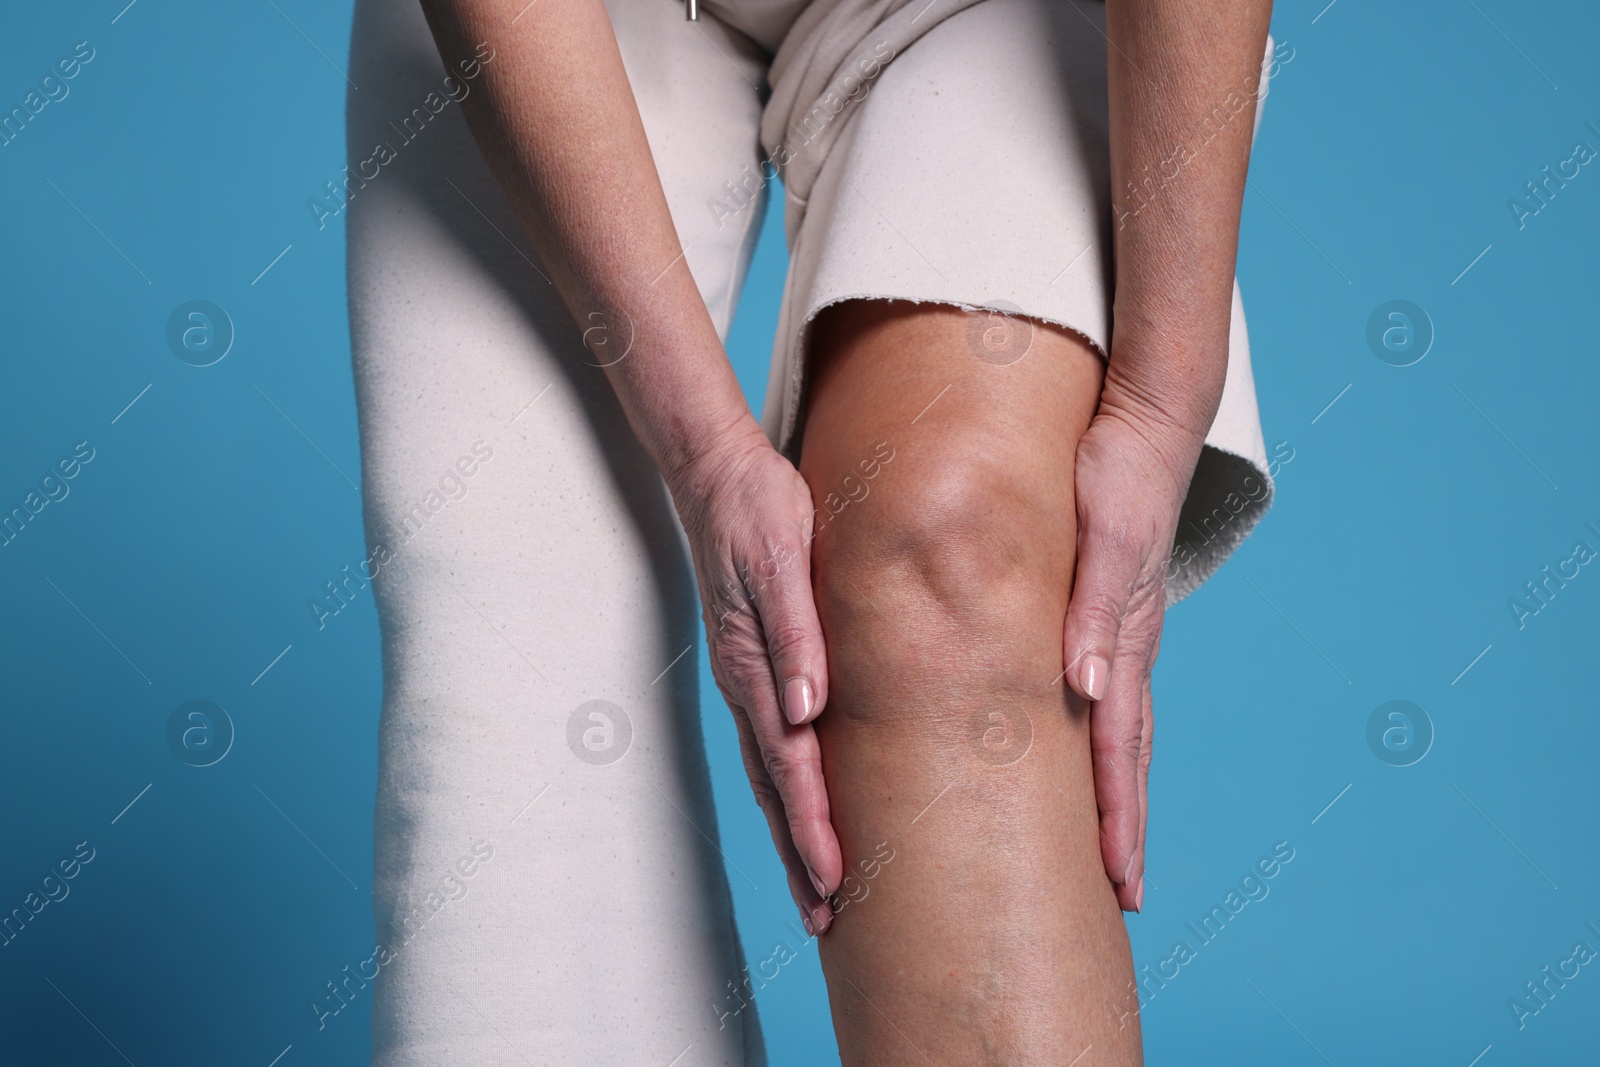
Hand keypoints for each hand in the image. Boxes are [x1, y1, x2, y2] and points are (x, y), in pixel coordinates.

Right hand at [667, 419, 842, 934]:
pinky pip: (773, 745)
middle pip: (775, 790)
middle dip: (800, 857)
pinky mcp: (757, 666)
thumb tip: (805, 708)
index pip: (790, 766)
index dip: (813, 828)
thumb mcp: (782, 561)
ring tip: (819, 889)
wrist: (717, 475)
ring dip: (793, 835)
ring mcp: (748, 680)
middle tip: (826, 919)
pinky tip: (809, 807)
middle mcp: (748, 686)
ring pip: (772, 775)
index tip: (837, 881)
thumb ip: (795, 633)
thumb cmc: (759, 511)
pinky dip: (789, 792)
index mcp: (755, 668)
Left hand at [1061, 372, 1206, 912]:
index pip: (1118, 749)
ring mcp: (1116, 633)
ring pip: (1114, 730)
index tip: (1115, 882)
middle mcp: (1123, 648)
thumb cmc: (1121, 477)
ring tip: (1104, 849)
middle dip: (1120, 828)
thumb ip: (1094, 612)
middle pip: (1123, 756)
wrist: (1143, 421)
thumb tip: (1084, 690)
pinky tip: (1075, 752)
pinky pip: (1098, 690)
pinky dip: (1094, 738)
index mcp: (1124, 642)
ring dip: (1110, 793)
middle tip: (1118, 895)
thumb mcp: (1108, 542)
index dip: (1115, 819)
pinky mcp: (1102, 610)